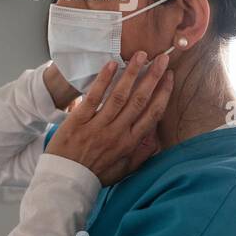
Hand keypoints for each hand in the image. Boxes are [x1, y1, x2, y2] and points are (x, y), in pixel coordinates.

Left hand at [45, 51, 173, 184]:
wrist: (65, 181)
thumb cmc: (94, 175)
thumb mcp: (123, 170)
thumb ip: (140, 155)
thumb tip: (156, 140)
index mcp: (129, 143)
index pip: (152, 114)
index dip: (163, 93)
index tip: (170, 76)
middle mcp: (117, 133)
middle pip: (139, 100)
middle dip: (152, 77)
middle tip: (161, 58)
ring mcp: (98, 126)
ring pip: (119, 96)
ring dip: (131, 73)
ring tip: (140, 55)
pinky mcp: (78, 121)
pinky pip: (94, 97)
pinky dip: (103, 80)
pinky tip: (112, 64)